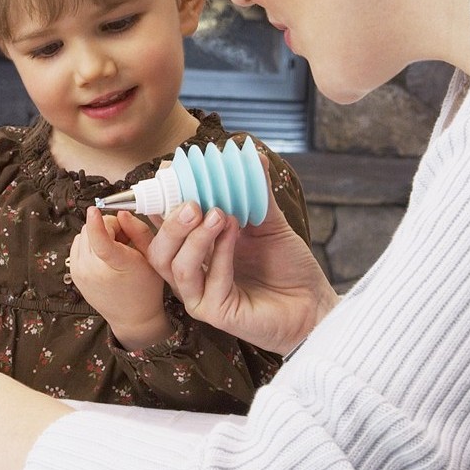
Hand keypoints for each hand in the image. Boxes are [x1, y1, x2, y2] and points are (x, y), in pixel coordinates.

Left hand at [67, 207, 169, 349]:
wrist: (132, 317)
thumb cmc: (146, 287)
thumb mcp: (152, 257)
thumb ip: (138, 231)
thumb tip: (121, 213)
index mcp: (117, 266)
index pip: (101, 241)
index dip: (97, 223)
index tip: (94, 210)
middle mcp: (93, 270)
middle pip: (91, 229)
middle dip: (108, 227)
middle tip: (123, 239)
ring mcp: (80, 273)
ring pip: (82, 234)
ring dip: (97, 234)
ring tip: (115, 249)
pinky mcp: (73, 273)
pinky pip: (77, 245)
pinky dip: (89, 243)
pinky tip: (104, 255)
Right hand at [122, 180, 336, 354]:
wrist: (313, 302)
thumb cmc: (287, 267)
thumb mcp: (269, 223)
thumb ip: (255, 194)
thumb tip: (252, 156)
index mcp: (196, 251)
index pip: (162, 228)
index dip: (156, 203)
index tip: (164, 174)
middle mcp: (192, 274)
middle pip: (159, 250)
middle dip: (170, 223)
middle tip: (193, 202)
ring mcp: (201, 296)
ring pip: (176, 267)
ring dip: (194, 238)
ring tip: (219, 214)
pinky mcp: (217, 313)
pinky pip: (209, 283)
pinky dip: (220, 255)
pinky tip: (235, 233)